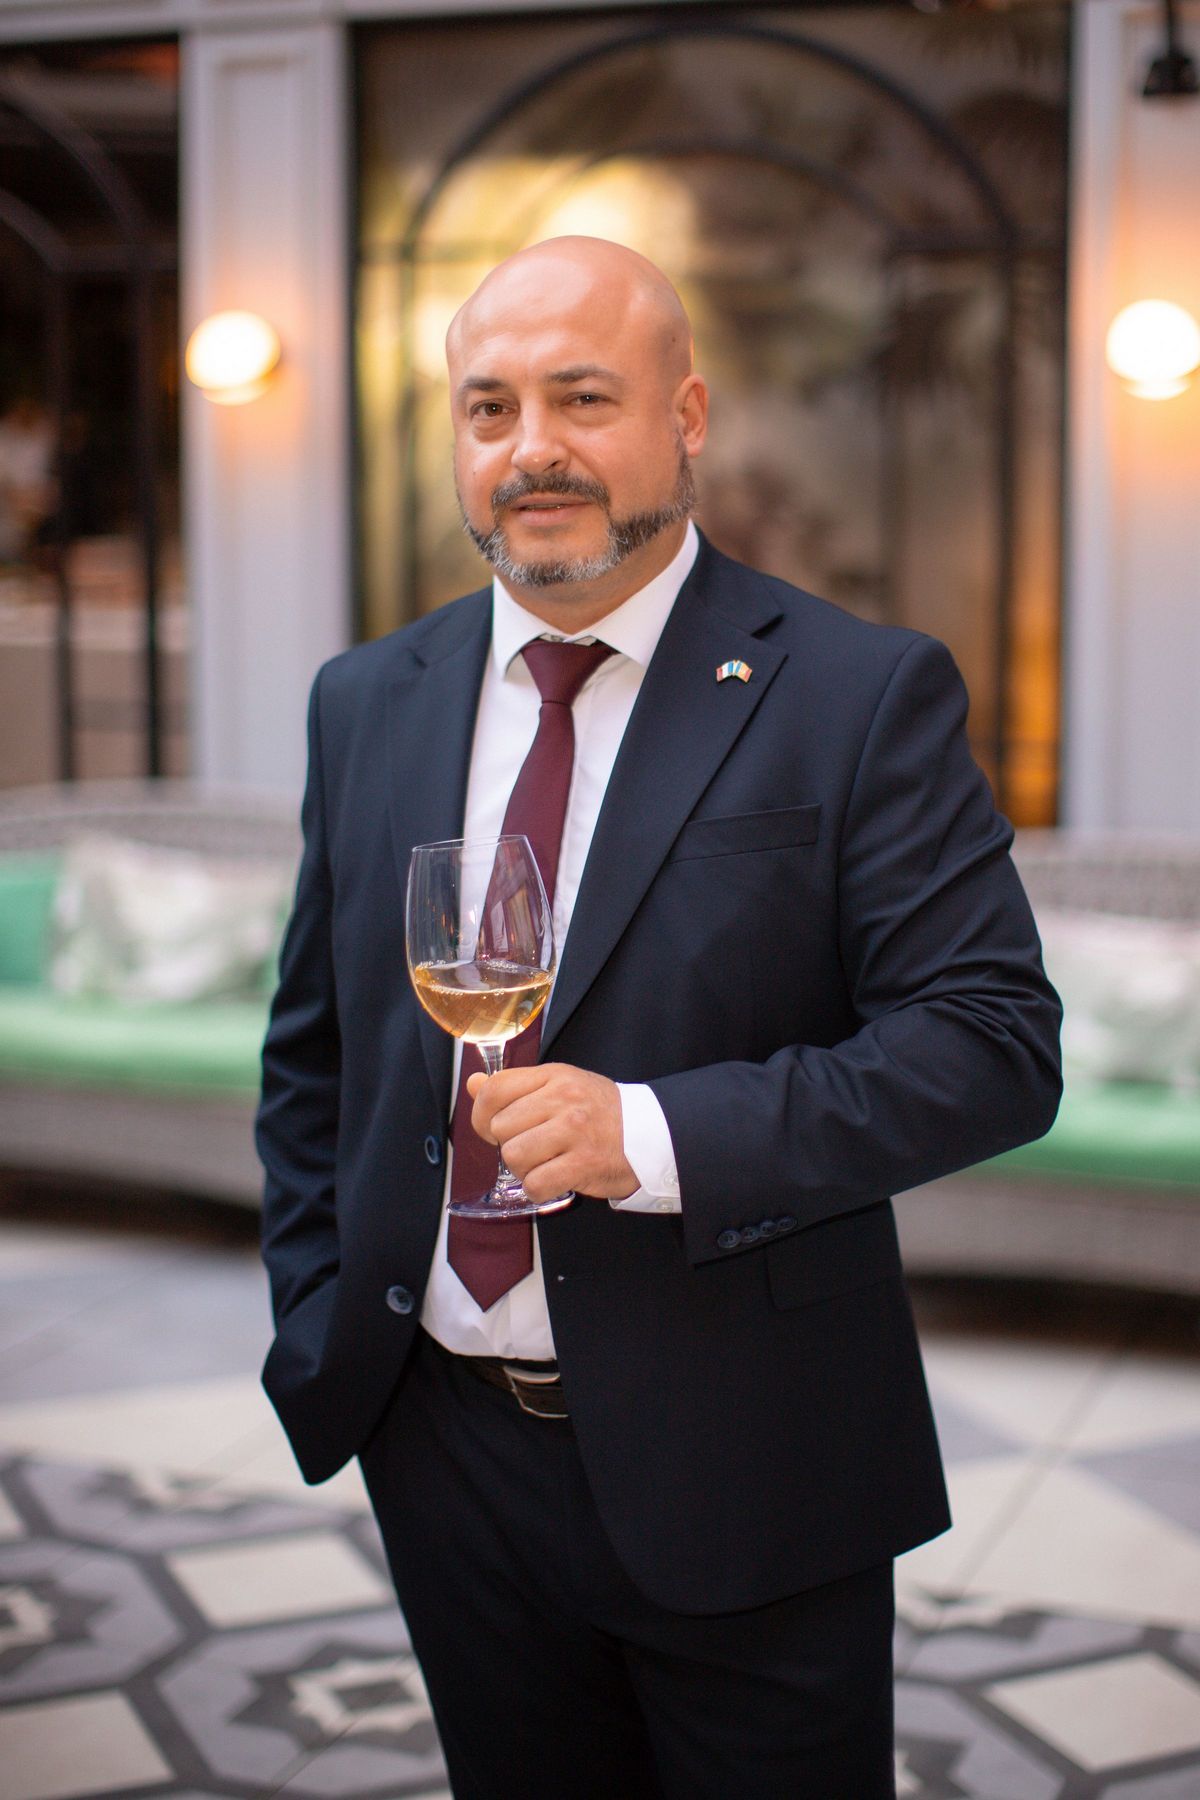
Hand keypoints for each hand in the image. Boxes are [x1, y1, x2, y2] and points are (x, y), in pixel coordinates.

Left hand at [465, 1062, 637, 1203]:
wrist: (653, 1134)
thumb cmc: (603, 1112)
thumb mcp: (561, 1086)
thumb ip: (516, 1087)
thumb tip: (474, 1083)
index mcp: (554, 1076)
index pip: (495, 1089)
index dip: (483, 1114)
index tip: (494, 1127)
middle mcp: (563, 1100)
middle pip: (501, 1128)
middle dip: (510, 1144)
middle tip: (534, 1147)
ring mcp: (574, 1132)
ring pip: (514, 1157)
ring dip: (524, 1169)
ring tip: (545, 1163)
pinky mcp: (583, 1164)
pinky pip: (535, 1184)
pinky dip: (539, 1189)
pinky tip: (554, 1180)